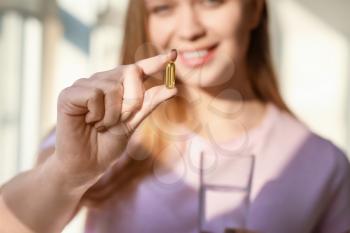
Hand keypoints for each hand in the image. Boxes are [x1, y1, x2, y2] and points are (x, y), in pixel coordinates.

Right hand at [54, 50, 177, 184]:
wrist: (86, 165)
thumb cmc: (108, 144)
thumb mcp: (134, 122)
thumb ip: (149, 103)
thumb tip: (173, 88)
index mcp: (118, 87)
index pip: (139, 69)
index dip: (155, 61)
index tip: (174, 54)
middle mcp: (102, 81)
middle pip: (130, 72)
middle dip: (133, 100)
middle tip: (120, 120)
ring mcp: (85, 85)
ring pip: (112, 86)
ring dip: (113, 114)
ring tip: (101, 126)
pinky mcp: (69, 94)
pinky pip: (94, 94)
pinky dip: (97, 114)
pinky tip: (89, 122)